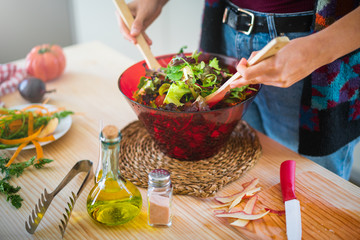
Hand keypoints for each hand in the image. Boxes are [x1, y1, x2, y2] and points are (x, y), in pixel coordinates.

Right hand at [116, 0, 167, 44]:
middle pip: (127, 33)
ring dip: (141, 42)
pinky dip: (145, 40)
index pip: (123, 26)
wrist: (155, 2)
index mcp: (122, 13)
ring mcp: (132, 24)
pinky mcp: (138, 28)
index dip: (128, 35)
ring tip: (148, 46)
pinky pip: (140, 36)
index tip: (134, 41)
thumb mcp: (143, 12)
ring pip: (134, 36)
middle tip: (142, 45)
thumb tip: (133, 34)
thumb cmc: (148, 2)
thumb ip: (138, 23)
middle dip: (134, 40)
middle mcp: (125, 20)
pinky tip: (149, 43)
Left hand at [231, 6, 359, 87]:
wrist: (319, 52)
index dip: (241, 70)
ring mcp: (283, 82)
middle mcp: (278, 76)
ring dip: (252, 78)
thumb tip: (251, 60)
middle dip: (242, 80)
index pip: (250, 73)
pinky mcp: (286, 84)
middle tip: (232, 83)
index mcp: (275, 64)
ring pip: (261, 81)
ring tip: (242, 78)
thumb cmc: (298, 46)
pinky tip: (259, 75)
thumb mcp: (277, 47)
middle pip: (254, 80)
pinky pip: (269, 82)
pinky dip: (263, 78)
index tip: (241, 63)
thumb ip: (263, 54)